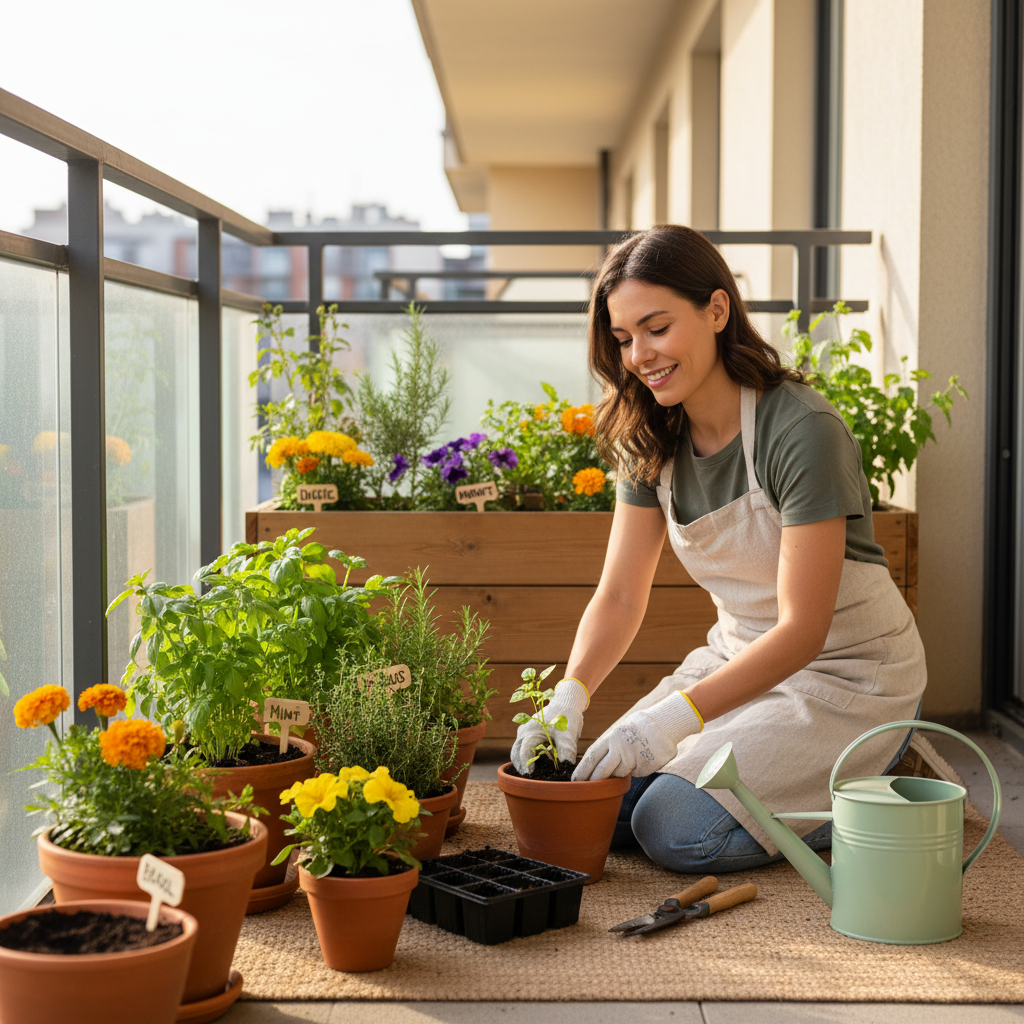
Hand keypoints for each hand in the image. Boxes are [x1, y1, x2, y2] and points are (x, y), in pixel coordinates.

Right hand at [510, 678, 587, 774]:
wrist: (567, 703)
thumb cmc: (566, 717)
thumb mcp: (568, 734)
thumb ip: (566, 751)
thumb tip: (566, 768)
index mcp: (530, 732)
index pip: (523, 751)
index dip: (526, 764)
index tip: (530, 775)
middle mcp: (525, 733)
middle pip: (516, 753)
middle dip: (521, 766)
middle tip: (528, 778)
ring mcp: (526, 733)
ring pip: (519, 751)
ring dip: (524, 762)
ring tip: (534, 774)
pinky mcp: (532, 735)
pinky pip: (526, 748)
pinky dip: (531, 757)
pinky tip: (542, 765)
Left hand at [572, 690, 701, 780]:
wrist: (665, 723)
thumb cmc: (639, 727)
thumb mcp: (620, 731)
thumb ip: (609, 745)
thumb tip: (595, 762)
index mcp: (612, 737)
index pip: (592, 756)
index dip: (582, 769)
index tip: (575, 779)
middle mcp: (621, 748)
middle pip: (603, 770)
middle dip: (594, 781)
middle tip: (587, 788)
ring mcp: (634, 758)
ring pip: (620, 773)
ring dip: (620, 770)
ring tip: (630, 757)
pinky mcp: (646, 766)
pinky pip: (635, 773)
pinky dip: (636, 769)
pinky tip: (642, 757)